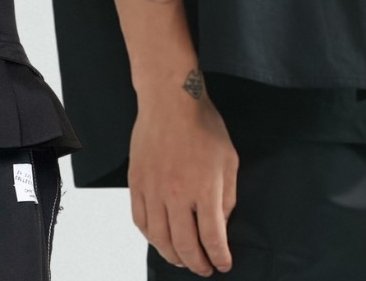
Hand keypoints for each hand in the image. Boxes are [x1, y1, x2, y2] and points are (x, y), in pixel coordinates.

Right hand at [127, 68, 238, 274]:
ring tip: (182, 260)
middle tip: (204, 269)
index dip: (219, 257)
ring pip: (159, 237)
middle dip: (197, 264)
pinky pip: (139, 219)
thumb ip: (227, 197)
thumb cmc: (203, 126)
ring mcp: (152, 189)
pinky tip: (159, 239)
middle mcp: (176, 194)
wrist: (169, 101)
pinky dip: (149, 236)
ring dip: (172, 255)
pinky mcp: (136, 182)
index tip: (223, 264)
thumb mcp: (229, 161)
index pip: (212, 237)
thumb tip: (220, 223)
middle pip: (185, 245)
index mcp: (205, 189)